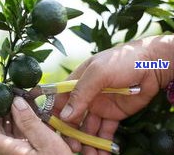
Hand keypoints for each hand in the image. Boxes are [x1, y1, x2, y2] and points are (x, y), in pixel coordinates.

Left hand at [0, 95, 72, 154]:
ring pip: (3, 125)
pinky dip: (21, 118)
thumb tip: (16, 101)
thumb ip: (30, 122)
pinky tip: (33, 110)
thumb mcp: (47, 144)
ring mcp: (10, 149)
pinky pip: (14, 130)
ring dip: (13, 110)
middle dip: (1, 105)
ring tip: (29, 98)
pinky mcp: (19, 149)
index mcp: (3, 148)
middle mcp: (2, 149)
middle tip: (15, 91)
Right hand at [53, 35, 173, 154]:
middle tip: (75, 147)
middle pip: (72, 118)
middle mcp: (85, 96)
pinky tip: (102, 152)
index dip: (55, 115)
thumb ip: (81, 92)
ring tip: (89, 154)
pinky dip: (103, 143)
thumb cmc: (121, 60)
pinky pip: (105, 131)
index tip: (54, 131)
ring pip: (87, 128)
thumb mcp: (98, 72)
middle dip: (71, 133)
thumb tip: (65, 116)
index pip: (60, 101)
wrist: (152, 65)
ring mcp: (99, 106)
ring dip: (86, 142)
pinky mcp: (113, 115)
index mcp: (76, 83)